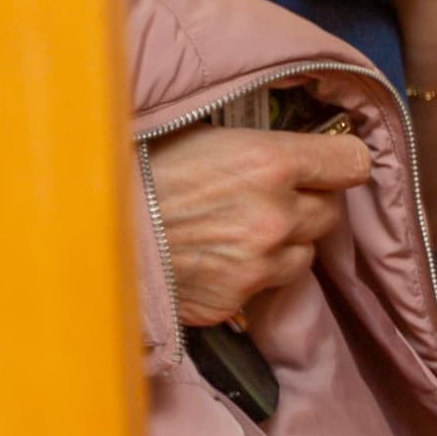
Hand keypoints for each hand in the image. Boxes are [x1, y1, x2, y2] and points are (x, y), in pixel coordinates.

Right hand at [147, 122, 370, 325]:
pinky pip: (269, 285)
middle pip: (331, 211)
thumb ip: (261, 147)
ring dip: (285, 242)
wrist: (83, 233)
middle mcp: (275, 215)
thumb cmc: (137, 172)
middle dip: (308, 203)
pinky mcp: (237, 300)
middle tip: (269, 196)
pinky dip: (253, 273)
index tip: (326, 164)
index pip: (353, 163)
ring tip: (240, 229)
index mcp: (270, 163)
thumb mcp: (202, 135)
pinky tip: (217, 257)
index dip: (338, 163)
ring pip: (306, 252)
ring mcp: (258, 264)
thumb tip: (300, 148)